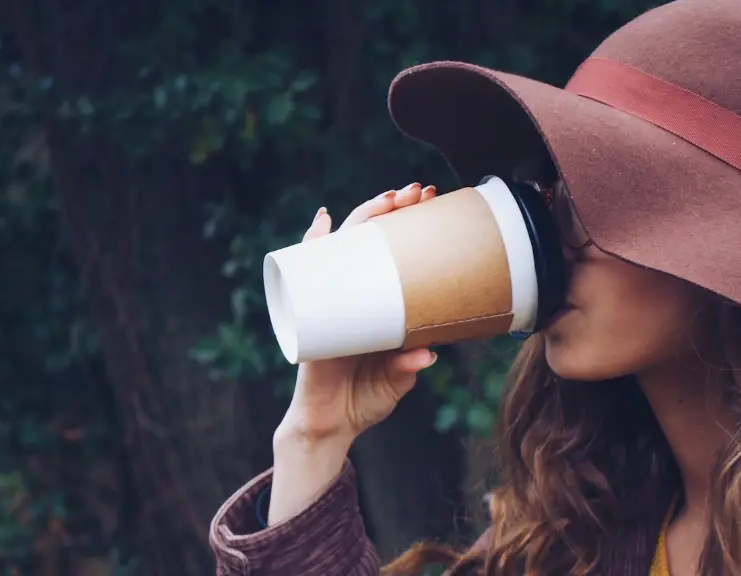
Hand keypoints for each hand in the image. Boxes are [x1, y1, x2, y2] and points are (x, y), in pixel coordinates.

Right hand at [275, 182, 439, 446]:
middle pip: (373, 241)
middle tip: (416, 193)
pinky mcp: (310, 312)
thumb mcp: (395, 380)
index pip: (398, 256)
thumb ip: (407, 367)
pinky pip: (307, 272)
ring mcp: (332, 299)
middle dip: (394, 211)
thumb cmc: (365, 397)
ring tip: (385, 200)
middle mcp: (357, 295)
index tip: (433, 206)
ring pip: (345, 247)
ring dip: (362, 217)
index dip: (414, 229)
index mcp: (381, 305)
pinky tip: (320, 223)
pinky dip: (311, 245)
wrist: (330, 424)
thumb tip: (429, 354)